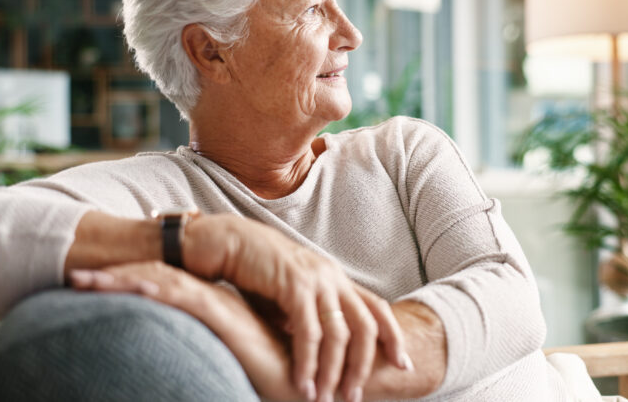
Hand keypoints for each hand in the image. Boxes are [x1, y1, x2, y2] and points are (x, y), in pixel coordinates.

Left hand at [68, 262, 298, 399]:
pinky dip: (154, 291)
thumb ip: (215, 353)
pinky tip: (128, 289)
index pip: (166, 286)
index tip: (95, 285)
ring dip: (119, 280)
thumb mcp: (237, 361)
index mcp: (216, 308)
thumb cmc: (281, 374)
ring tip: (81, 281)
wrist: (312, 375)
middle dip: (113, 276)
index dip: (130, 282)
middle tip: (73, 275)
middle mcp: (215, 301)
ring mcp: (220, 307)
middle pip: (156, 278)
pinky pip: (184, 298)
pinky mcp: (227, 319)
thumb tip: (189, 364)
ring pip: (162, 283)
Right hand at [181, 214, 409, 401]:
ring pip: (339, 333)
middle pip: (366, 324)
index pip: (377, 308)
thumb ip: (306, 318)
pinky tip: (302, 383)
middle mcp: (331, 276)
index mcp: (335, 277)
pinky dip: (307, 361)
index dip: (393, 336)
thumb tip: (315, 348)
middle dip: (364, 364)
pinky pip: (309, 332)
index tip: (403, 365)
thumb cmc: (252, 272)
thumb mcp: (288, 297)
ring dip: (334, 371)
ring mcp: (316, 279)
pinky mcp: (294, 286)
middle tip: (355, 396)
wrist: (224, 241)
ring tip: (324, 398)